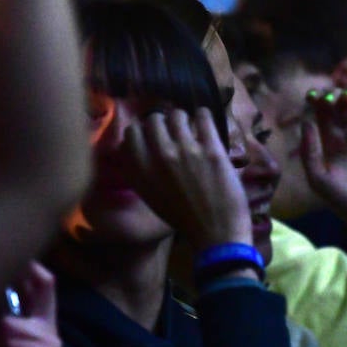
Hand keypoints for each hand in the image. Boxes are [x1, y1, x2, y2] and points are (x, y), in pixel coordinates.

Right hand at [123, 109, 250, 251]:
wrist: (215, 232)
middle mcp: (160, 156)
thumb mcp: (150, 195)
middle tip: (173, 132)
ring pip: (178, 114)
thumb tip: (132, 144)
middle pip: (154, 119)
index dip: (142, 131)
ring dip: (183, 120)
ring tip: (190, 130)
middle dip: (163, 123)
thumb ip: (138, 169)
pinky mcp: (211, 149)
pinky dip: (203, 117)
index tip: (152, 136)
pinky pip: (203, 116)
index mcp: (141, 170)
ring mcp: (186, 150)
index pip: (131, 132)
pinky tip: (205, 126)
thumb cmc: (182, 217)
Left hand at [299, 87, 346, 228]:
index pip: (322, 109)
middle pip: (342, 101)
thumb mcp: (319, 178)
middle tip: (336, 98)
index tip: (314, 96)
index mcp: (330, 138)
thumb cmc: (341, 200)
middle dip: (338, 93)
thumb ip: (309, 152)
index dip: (318, 98)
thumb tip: (306, 122)